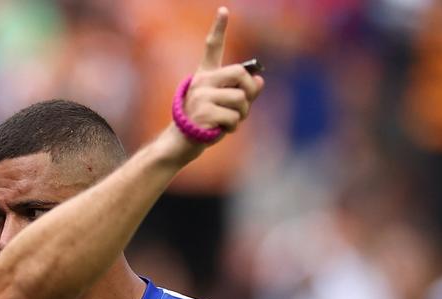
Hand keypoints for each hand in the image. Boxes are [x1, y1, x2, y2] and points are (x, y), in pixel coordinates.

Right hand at [159, 7, 264, 162]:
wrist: (181, 143)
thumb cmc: (204, 122)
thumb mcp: (224, 105)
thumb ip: (243, 92)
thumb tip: (260, 80)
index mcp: (205, 76)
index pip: (212, 48)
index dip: (219, 28)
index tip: (224, 10)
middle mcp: (202, 82)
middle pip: (240, 73)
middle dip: (249, 90)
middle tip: (245, 104)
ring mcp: (201, 96)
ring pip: (240, 99)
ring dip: (242, 114)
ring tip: (229, 122)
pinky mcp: (203, 112)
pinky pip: (233, 117)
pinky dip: (233, 127)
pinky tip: (221, 130)